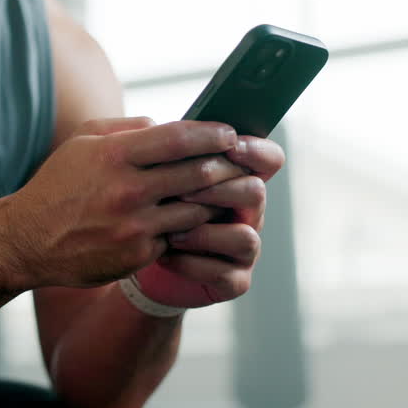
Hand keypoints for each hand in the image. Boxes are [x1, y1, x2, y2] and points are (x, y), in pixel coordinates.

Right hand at [5, 117, 247, 289]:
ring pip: (197, 209)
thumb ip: (129, 129)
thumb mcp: (84, 142)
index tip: (230, 134)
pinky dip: (189, 227)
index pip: (180, 138)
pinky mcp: (138, 255)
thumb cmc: (59, 185)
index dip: (213, 134)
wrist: (27, 241)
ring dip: (213, 200)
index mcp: (115, 155)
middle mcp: (127, 190)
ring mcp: (135, 226)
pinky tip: (194, 220)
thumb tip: (171, 125)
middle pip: (199, 173)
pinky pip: (178, 237)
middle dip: (226, 167)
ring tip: (222, 191)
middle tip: (238, 163)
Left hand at [135, 136, 284, 308]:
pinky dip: (192, 264)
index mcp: (237, 180)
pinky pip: (225, 273)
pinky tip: (165, 255)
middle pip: (256, 192)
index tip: (229, 145)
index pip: (268, 158)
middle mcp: (249, 213)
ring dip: (206, 232)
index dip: (255, 150)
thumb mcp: (161, 177)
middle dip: (219, 189)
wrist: (140, 258)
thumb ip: (174, 155)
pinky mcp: (234, 280)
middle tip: (180, 192)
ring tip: (170, 230)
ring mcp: (245, 249)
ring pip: (246, 237)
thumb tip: (163, 127)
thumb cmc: (153, 208)